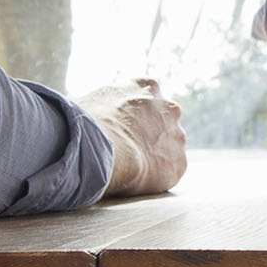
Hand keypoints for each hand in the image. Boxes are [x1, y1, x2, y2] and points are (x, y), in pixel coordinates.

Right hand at [77, 76, 188, 198]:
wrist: (100, 150)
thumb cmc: (86, 125)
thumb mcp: (89, 100)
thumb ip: (101, 103)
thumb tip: (89, 111)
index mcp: (147, 87)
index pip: (146, 98)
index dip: (132, 115)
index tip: (121, 127)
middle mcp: (170, 107)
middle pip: (162, 122)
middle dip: (148, 134)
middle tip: (127, 149)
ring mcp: (177, 136)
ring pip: (168, 147)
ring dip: (154, 156)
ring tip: (130, 167)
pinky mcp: (179, 164)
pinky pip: (168, 171)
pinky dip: (155, 177)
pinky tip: (137, 179)